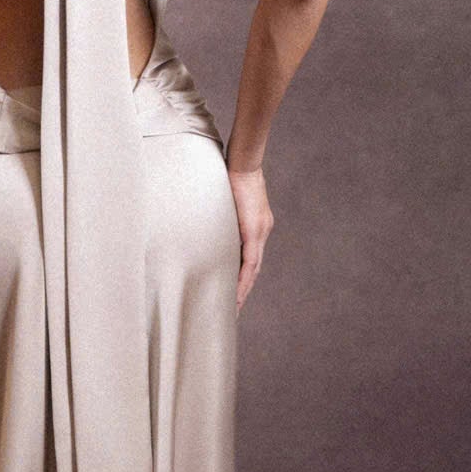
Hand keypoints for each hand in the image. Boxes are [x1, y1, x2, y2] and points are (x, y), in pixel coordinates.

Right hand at [226, 165, 271, 312]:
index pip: (251, 258)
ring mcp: (260, 231)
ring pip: (254, 269)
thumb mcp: (228, 201)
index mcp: (257, 225)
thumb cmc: (231, 176)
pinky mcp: (254, 231)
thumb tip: (208, 224)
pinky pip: (250, 261)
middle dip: (244, 288)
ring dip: (244, 288)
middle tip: (235, 308)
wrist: (243, 163)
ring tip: (235, 305)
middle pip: (255, 268)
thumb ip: (224, 215)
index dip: (244, 277)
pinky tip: (238, 292)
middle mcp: (262, 231)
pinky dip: (244, 278)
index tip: (236, 293)